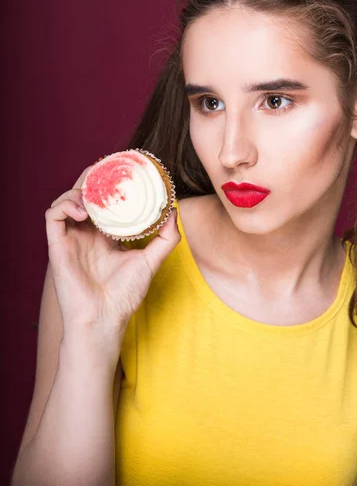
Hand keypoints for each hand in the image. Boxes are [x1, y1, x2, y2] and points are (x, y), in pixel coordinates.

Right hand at [45, 166, 180, 332]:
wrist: (104, 320)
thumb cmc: (124, 295)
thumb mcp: (151, 261)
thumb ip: (166, 238)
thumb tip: (173, 210)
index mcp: (106, 234)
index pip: (107, 200)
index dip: (112, 182)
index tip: (126, 166)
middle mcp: (88, 232)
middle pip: (86, 194)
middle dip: (95, 177)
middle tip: (109, 165)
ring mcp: (72, 238)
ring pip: (68, 199)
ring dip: (80, 189)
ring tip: (96, 192)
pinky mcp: (57, 245)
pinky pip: (53, 215)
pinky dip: (65, 204)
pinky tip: (82, 210)